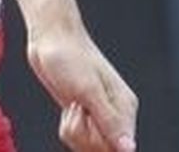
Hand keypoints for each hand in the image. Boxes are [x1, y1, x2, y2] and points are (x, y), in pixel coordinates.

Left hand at [27, 24, 137, 150]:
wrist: (50, 38)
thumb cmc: (69, 57)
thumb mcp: (88, 91)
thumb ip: (109, 121)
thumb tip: (129, 149)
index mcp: (125, 108)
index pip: (120, 147)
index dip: (99, 142)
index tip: (87, 119)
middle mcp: (116, 114)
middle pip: (103, 149)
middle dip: (83, 137)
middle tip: (76, 109)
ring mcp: (99, 114)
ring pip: (89, 146)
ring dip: (74, 133)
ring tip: (72, 108)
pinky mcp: (85, 114)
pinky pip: (79, 137)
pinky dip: (69, 128)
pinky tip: (68, 109)